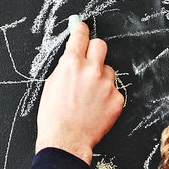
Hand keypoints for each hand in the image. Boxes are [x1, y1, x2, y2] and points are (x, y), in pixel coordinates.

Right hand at [34, 18, 123, 164]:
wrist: (66, 141)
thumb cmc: (54, 116)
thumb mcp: (52, 84)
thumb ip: (65, 65)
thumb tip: (72, 51)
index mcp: (72, 64)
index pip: (80, 35)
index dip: (81, 30)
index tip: (82, 28)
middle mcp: (91, 70)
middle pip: (100, 45)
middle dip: (94, 51)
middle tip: (89, 62)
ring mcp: (106, 85)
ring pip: (108, 70)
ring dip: (101, 78)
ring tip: (89, 96)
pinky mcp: (117, 99)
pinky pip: (114, 90)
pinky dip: (107, 97)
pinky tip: (96, 107)